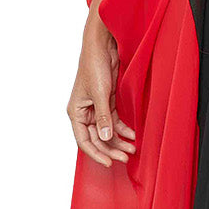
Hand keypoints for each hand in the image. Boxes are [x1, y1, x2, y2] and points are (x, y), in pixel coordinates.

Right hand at [67, 16, 136, 166]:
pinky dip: (123, 129)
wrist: (102, 46)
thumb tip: (105, 137)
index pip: (84, 141)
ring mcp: (96, 108)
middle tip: (127, 157)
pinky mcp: (107, 102)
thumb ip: (102, 117)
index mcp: (75, 112)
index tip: (110, 163)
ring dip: (119, 141)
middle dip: (112, 148)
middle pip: (97, 138)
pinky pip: (114, 121)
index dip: (97, 153)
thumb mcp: (99, 93)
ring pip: (107, 132)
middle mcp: (84, 113)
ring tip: (133, 149)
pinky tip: (133, 134)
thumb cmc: (94, 65)